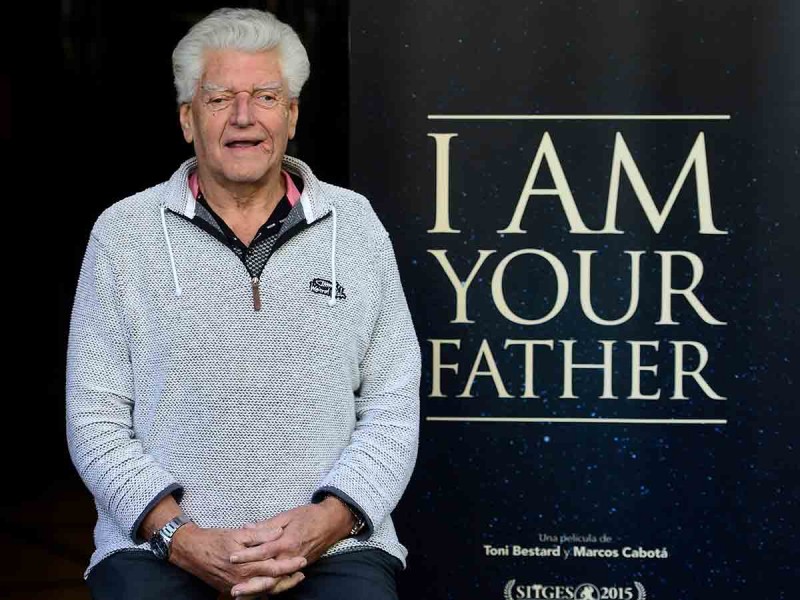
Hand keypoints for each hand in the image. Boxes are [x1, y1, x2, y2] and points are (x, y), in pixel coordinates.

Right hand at [170, 523, 306, 595]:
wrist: (191, 551)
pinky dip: (264, 590)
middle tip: (302, 573)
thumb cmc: (214, 539)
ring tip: (292, 579)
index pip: (273, 567)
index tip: (302, 559)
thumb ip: (260, 534)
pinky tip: (273, 584)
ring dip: (279, 585)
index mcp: (245, 564)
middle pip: (271, 583)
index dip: (289, 564)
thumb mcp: (238, 533)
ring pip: (262, 590)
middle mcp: (241, 579)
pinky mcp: (230, 589)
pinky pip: (251, 593)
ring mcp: (235, 587)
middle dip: (288, 579)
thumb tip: (279, 532)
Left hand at [228, 497, 353, 595]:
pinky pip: (285, 581)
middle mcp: (291, 556)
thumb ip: (267, 525)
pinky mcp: (301, 567)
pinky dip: (273, 588)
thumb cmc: (309, 515)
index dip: (247, 555)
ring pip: (276, 582)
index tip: (231, 558)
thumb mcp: (287, 515)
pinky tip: (261, 592)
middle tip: (234, 589)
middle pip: (268, 573)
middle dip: (251, 583)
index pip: (263, 551)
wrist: (332, 522)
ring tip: (244, 596)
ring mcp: (296, 564)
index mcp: (287, 541)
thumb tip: (246, 527)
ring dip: (260, 590)